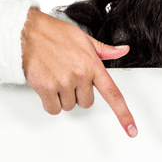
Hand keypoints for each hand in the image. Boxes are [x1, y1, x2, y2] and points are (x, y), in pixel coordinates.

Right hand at [20, 9, 137, 137]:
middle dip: (78, 94)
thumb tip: (123, 51)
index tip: (132, 129)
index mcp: (93, 65)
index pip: (113, 93)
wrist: (29, 31)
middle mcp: (81, 75)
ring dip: (62, 97)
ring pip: (68, 106)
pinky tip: (47, 86)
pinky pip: (53, 109)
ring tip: (55, 77)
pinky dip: (50, 102)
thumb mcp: (84, 39)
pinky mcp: (46, 88)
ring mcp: (64, 82)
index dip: (123, 114)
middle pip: (86, 103)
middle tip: (68, 78)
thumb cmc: (56, 34)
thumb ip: (104, 50)